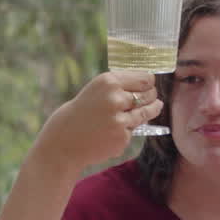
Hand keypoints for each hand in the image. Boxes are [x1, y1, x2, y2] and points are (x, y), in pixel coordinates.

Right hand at [36, 70, 162, 170]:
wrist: (64, 141)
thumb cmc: (81, 113)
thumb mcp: (96, 90)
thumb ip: (119, 86)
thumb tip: (149, 84)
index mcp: (109, 82)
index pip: (145, 78)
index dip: (149, 83)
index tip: (149, 85)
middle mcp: (115, 99)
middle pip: (149, 94)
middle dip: (151, 96)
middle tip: (151, 97)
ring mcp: (120, 120)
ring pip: (146, 112)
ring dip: (151, 110)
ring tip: (155, 107)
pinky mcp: (122, 138)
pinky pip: (134, 130)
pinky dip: (128, 130)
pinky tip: (114, 130)